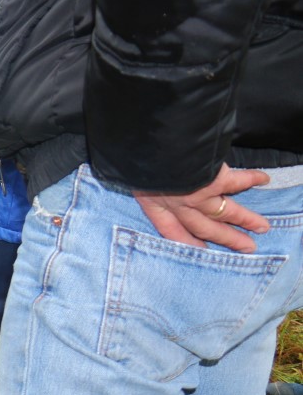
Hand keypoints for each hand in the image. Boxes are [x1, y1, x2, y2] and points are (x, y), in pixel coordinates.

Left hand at [134, 164, 271, 251]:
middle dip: (227, 238)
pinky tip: (264, 179)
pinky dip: (252, 179)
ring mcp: (197, 195)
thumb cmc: (132, 157)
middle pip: (205, 227)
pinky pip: (238, 182)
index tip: (202, 250)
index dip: (188, 242)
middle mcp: (177, 204)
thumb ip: (142, 181)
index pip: (171, 230)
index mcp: (153, 203)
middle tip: (247, 248)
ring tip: (263, 227)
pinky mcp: (214, 180)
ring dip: (246, 219)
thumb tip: (143, 174)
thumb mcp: (130, 174)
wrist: (148, 144)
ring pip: (226, 212)